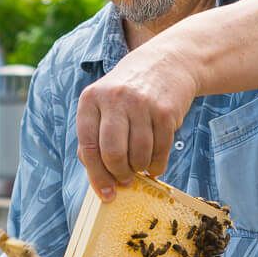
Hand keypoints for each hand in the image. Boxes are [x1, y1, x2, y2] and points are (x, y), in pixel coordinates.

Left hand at [75, 45, 198, 199]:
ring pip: (138, 155)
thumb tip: (97, 178)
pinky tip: (154, 164)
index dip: (96, 176)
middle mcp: (115, 99)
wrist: (169, 62)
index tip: (105, 193)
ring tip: (140, 166)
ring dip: (140, 169)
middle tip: (125, 180)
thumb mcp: (103, 103)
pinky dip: (157, 165)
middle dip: (119, 174)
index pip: (88, 147)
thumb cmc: (130, 91)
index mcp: (91, 99)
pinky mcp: (165, 111)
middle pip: (112, 154)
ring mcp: (142, 104)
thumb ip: (94, 136)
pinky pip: (160, 150)